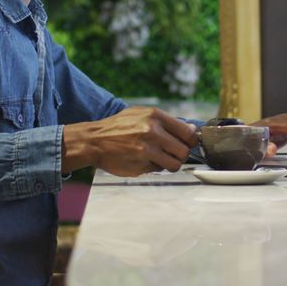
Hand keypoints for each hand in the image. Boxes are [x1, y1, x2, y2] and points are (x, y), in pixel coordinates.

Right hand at [62, 107, 197, 175]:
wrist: (94, 141)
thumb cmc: (119, 127)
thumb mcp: (141, 114)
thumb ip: (167, 122)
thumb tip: (192, 130)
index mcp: (154, 116)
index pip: (188, 132)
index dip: (191, 141)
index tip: (188, 143)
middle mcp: (152, 132)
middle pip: (184, 151)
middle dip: (181, 154)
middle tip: (172, 153)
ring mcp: (146, 150)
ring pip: (174, 164)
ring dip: (170, 163)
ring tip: (160, 158)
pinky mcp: (140, 166)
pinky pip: (158, 170)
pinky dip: (154, 167)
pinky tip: (143, 160)